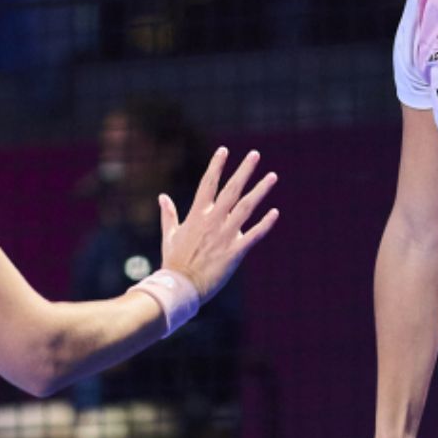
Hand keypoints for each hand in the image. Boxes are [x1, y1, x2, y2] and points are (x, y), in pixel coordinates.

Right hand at [159, 147, 279, 300]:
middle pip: (231, 189)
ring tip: (273, 176)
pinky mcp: (235, 251)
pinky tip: (275, 212)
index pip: (208, 184)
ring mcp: (225, 235)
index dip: (216, 166)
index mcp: (197, 215)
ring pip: (247, 207)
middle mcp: (213, 221)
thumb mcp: (169, 235)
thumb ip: (169, 215)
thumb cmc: (174, 262)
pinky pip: (254, 235)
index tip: (224, 150)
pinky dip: (265, 224)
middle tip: (255, 154)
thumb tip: (162, 197)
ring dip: (260, 190)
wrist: (180, 287)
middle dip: (244, 170)